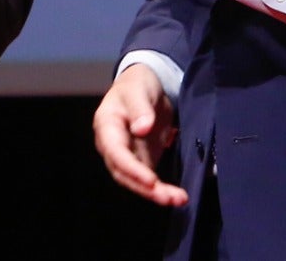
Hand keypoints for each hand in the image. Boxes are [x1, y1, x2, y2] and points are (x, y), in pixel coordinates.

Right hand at [93, 63, 186, 206]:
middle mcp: (113, 146)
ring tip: (179, 199)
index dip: (131, 168)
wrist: (144, 87)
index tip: (151, 180)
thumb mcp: (138, 90)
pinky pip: (149, 181)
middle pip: (124, 173)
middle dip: (146, 189)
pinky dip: (162, 190)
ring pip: (136, 182)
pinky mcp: (142, 161)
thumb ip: (140, 107)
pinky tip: (178, 196)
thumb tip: (142, 128)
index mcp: (107, 126)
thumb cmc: (137, 85)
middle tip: (169, 197)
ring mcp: (127, 156)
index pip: (115, 152)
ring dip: (156, 194)